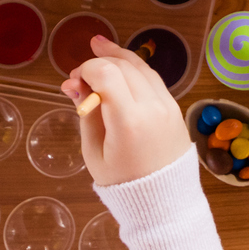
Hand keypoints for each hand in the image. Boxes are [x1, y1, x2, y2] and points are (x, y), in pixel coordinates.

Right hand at [61, 36, 192, 185]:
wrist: (164, 202)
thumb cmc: (123, 183)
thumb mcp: (94, 153)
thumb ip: (85, 114)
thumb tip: (73, 85)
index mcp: (129, 121)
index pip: (106, 74)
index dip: (86, 69)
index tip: (74, 81)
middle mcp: (152, 108)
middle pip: (124, 66)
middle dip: (99, 62)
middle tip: (80, 73)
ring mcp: (168, 106)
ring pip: (142, 67)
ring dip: (120, 57)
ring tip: (99, 47)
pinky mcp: (175, 109)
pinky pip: (154, 80)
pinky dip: (136, 70)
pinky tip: (122, 68)